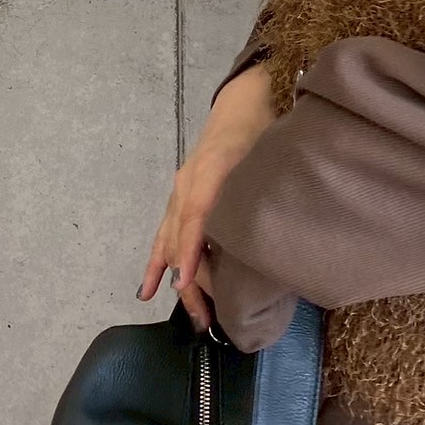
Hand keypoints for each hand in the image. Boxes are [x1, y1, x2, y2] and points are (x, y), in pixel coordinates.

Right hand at [136, 63, 275, 330]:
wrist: (242, 104)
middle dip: (191, 282)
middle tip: (209, 320)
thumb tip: (278, 233)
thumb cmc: (261, 130)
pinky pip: (162, 237)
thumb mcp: (270, 155)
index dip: (193, 252)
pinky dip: (155, 264)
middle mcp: (188, 185)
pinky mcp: (178, 200)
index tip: (189, 284)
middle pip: (182, 240)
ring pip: (171, 244)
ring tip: (195, 317)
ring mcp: (179, 193)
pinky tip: (147, 291)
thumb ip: (268, 188)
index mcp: (210, 172)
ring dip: (180, 282)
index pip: (197, 217)